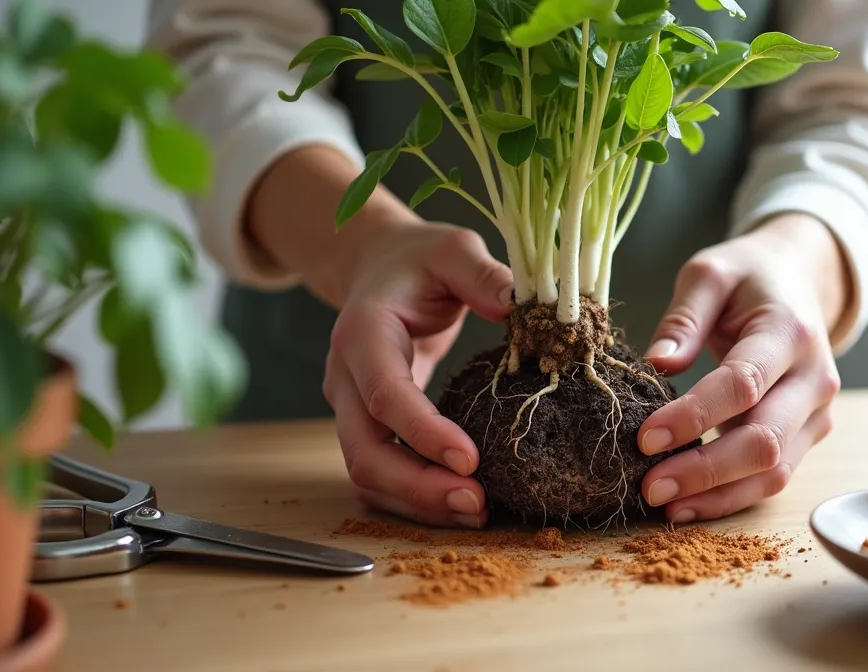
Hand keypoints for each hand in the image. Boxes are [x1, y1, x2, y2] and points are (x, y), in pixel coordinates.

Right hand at [321, 223, 512, 528]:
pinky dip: (416, 497)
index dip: (423, 432)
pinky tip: (460, 503)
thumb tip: (521, 305)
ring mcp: (351, 409)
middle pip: (364, 452)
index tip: (469, 460)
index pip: (384, 394)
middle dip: (418, 487)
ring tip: (477, 511)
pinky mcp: (367, 427)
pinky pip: (382, 475)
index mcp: (363, 332)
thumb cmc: (419, 260)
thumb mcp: (452, 250)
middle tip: (478, 503)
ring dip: (418, 503)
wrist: (378, 269)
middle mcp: (346, 377)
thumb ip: (482, 274)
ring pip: (368, 474)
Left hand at [636, 214, 850, 522]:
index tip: (645, 438)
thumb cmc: (748, 278)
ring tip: (664, 505)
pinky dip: (731, 497)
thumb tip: (658, 364)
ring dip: (718, 495)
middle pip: (765, 440)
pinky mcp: (808, 435)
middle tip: (649, 486)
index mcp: (789, 332)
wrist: (799, 281)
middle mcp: (814, 379)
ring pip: (774, 472)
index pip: (743, 384)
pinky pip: (773, 477)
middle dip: (704, 470)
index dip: (694, 416)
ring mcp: (817, 413)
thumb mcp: (709, 274)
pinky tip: (689, 505)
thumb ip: (683, 317)